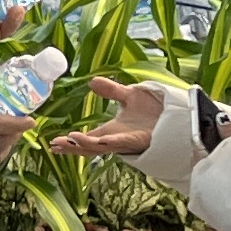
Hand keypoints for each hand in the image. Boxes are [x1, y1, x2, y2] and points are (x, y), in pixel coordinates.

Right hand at [52, 76, 168, 158]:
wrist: (177, 112)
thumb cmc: (155, 108)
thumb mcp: (128, 95)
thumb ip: (110, 90)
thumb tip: (91, 82)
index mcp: (110, 131)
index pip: (86, 139)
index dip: (70, 142)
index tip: (53, 143)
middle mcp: (116, 139)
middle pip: (90, 147)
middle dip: (73, 147)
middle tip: (56, 146)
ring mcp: (127, 141)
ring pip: (103, 147)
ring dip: (86, 145)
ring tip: (71, 140)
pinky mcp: (140, 140)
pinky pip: (123, 143)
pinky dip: (110, 143)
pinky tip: (100, 141)